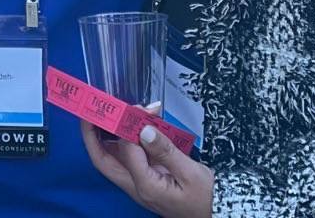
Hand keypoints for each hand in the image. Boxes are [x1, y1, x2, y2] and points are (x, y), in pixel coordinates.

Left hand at [81, 121, 213, 217]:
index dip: (125, 129)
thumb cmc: (206, 198)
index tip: (134, 109)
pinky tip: (145, 122)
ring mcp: (139, 183)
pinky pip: (132, 155)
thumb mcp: (190, 173)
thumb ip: (165, 151)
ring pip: (117, 156)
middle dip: (95, 133)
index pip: (125, 153)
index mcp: (145, 187)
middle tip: (97, 107)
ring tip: (133, 110)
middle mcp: (137, 186)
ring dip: (118, 131)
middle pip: (104, 159)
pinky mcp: (147, 178)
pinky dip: (133, 137)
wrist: (218, 213)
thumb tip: (143, 129)